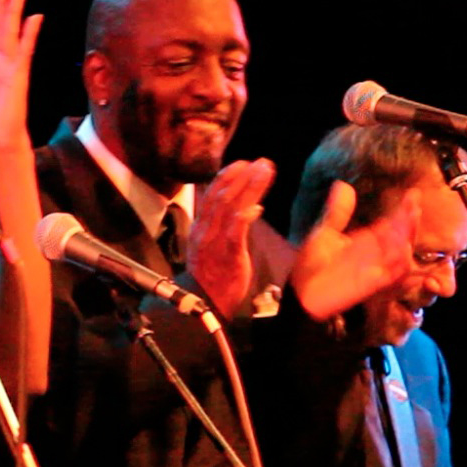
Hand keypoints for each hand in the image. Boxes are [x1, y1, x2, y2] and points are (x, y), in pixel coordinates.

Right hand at [189, 158, 274, 309]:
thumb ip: (221, 227)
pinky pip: (234, 234)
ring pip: (229, 207)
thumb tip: (239, 209)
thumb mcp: (211, 246)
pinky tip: (257, 207)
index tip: (242, 163)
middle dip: (242, 176)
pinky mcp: (227, 256)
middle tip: (261, 162)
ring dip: (249, 187)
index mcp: (201, 227)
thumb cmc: (212, 276)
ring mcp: (214, 242)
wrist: (202, 304)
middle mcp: (205, 230)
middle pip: (222, 195)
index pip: (212, 195)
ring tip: (264, 172)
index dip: (227, 177)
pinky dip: (244, 218)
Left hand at [290, 179, 414, 318]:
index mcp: (367, 242)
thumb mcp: (326, 233)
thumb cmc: (313, 265)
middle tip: (414, 204)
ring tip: (412, 219)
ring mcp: (374, 271)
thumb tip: (343, 185)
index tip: (412, 194)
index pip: (391, 224)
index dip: (403, 210)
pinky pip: (391, 278)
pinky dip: (399, 266)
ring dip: (407, 239)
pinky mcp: (370, 286)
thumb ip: (338, 212)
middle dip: (409, 221)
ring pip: (400, 256)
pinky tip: (402, 250)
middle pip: (400, 237)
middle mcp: (375, 255)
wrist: (300, 293)